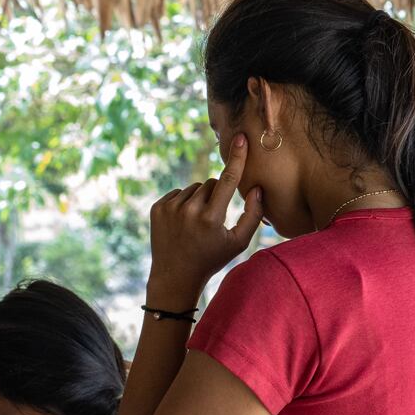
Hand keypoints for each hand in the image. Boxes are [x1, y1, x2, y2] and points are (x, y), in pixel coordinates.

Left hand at [147, 133, 264, 300]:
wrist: (175, 276)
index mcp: (211, 219)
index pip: (228, 180)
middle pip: (212, 183)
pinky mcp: (157, 208)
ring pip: (195, 187)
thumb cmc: (211, 259)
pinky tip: (183, 222)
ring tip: (196, 223)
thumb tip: (257, 188)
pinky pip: (178, 193)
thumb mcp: (238, 243)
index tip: (241, 138)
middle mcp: (189, 211)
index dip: (237, 158)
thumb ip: (253, 215)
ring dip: (200, 199)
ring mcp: (170, 209)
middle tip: (212, 219)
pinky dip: (183, 203)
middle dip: (217, 195)